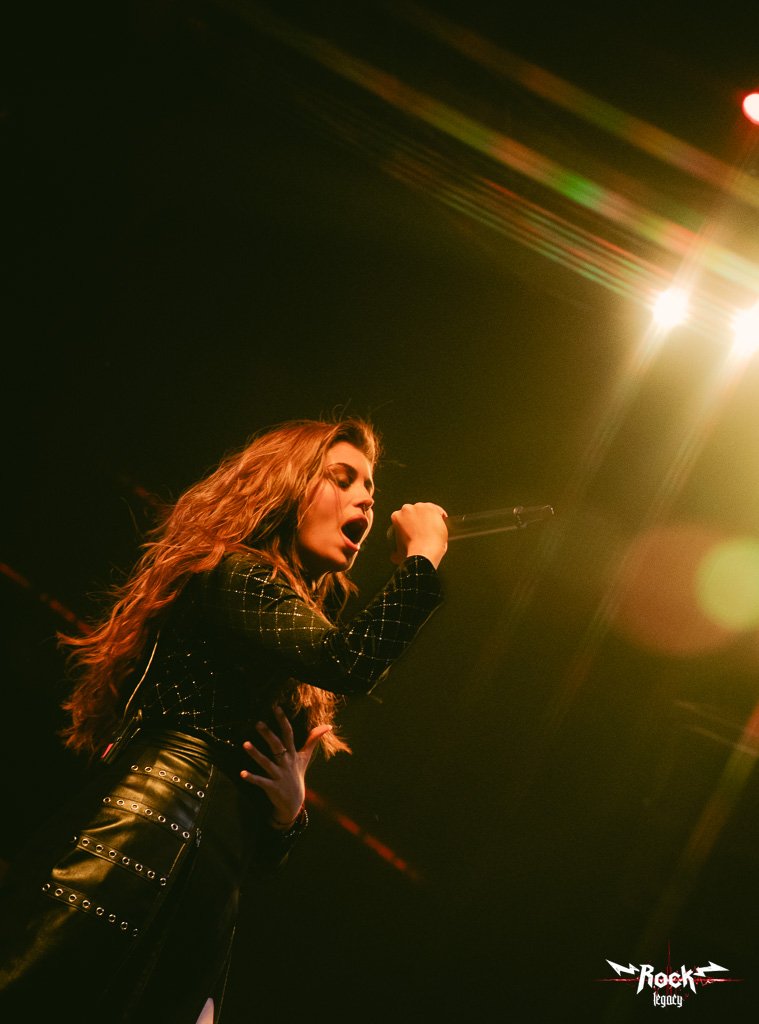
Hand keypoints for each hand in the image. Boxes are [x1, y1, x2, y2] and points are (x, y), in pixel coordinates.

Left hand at [240, 705, 330, 829]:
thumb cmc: (297, 775)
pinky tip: (242, 773)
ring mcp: (279, 776)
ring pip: (267, 763)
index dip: (283, 721)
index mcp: (292, 754)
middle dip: (268, 734)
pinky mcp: (272, 787)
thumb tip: (328, 726)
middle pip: (277, 747)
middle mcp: (286, 763)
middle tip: (258, 723)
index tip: (276, 708)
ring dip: (256, 754)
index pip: (288, 734)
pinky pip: (261, 782)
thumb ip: (313, 740)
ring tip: (245, 744)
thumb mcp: (305, 757)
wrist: (294, 802)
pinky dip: (252, 778)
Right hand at [389, 501, 447, 568]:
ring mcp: (420, 507)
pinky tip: (442, 522)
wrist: (423, 552)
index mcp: (396, 516)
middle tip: (425, 529)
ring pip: (426, 509)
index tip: (415, 529)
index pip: (404, 516)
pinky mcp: (432, 509)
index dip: (410, 522)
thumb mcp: (398, 553)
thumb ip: (395, 552)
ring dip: (430, 516)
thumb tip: (394, 555)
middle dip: (419, 518)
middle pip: (415, 511)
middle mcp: (407, 509)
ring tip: (434, 527)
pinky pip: (438, 510)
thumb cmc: (412, 553)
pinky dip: (441, 515)